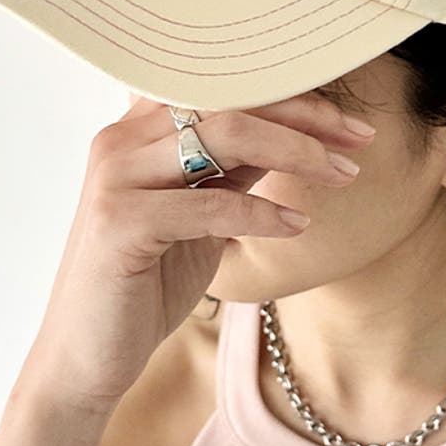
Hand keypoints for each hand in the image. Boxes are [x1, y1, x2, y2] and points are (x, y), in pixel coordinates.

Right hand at [19, 91, 375, 412]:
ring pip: (225, 135)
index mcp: (140, 130)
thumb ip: (233, 169)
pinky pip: (211, 203)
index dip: (294, 101)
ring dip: (297, 153)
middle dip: (307, 118)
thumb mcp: (202, 213)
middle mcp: (122, 139)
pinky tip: (297, 228)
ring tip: (343, 175)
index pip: (227, 90)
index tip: (349, 126)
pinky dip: (263, 214)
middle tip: (360, 140)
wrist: (85, 356)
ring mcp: (116, 175)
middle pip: (232, 102)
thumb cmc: (147, 281)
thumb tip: (294, 135)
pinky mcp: (119, 220)